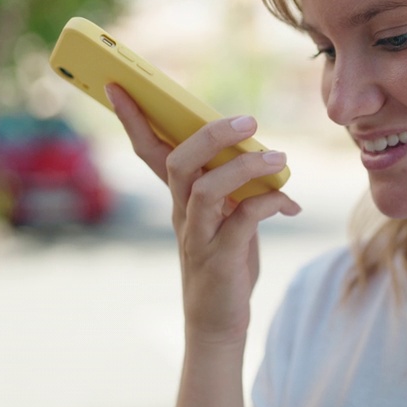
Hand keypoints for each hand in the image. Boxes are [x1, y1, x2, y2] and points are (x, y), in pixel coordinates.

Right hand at [105, 84, 300, 347]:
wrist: (218, 323)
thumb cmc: (224, 261)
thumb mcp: (226, 216)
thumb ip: (236, 186)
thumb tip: (267, 157)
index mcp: (179, 197)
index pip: (150, 150)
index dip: (134, 118)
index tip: (118, 84)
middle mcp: (182, 213)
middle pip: (179, 162)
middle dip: (209, 135)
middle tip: (247, 120)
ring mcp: (198, 236)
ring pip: (207, 190)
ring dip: (244, 168)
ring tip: (278, 159)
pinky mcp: (221, 258)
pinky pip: (242, 221)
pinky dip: (268, 204)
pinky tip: (288, 202)